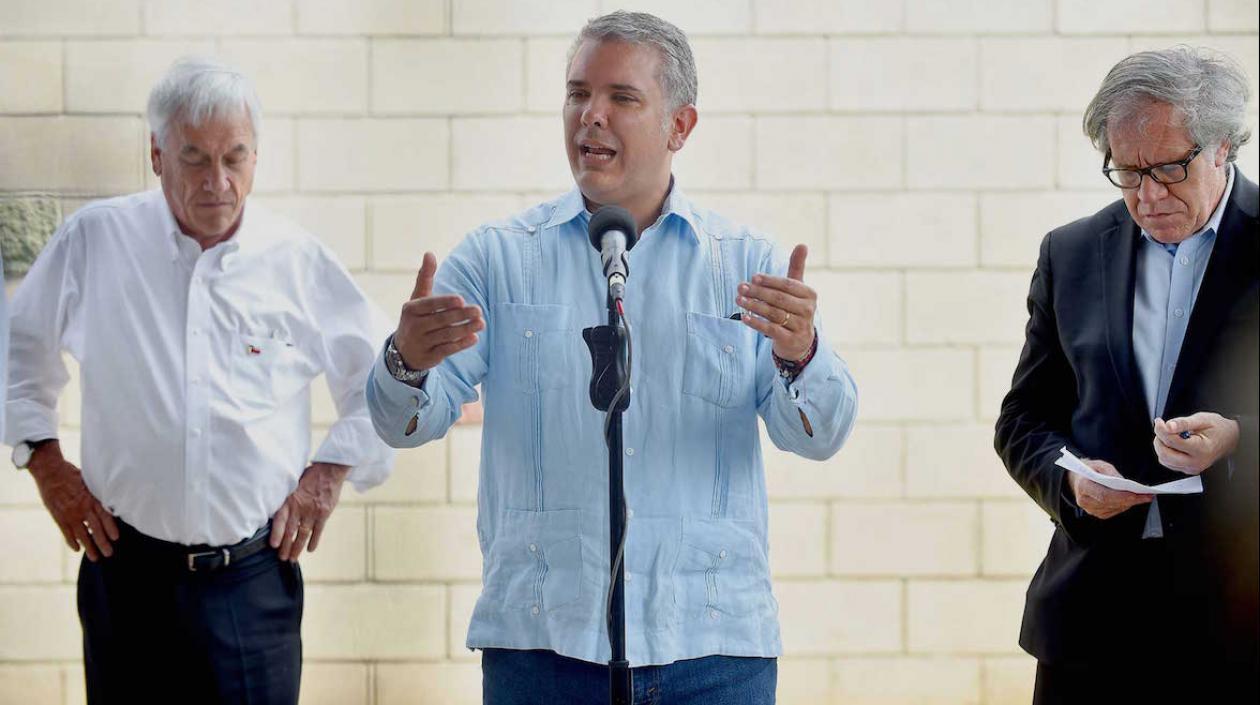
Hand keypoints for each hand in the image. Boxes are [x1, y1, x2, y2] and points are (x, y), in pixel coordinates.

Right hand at [28, 442, 119, 560]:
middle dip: (102, 543)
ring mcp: (69, 514)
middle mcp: (82, 508)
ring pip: (81, 534)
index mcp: (92, 499)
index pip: (105, 516)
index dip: (111, 527)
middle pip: (95, 529)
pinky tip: (77, 549)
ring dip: (89, 547)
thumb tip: (112, 500)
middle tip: (109, 553)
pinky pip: (66, 532)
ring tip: (95, 557)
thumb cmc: (73, 475)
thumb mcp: (90, 482)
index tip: (116, 538)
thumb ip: (98, 494)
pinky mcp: (58, 516)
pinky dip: (71, 541)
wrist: (51, 472)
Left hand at [270, 462, 350, 561]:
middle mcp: (300, 507)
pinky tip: (310, 550)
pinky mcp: (324, 513)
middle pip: (291, 531)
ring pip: (303, 534)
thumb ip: (286, 498)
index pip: (280, 520)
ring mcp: (313, 512)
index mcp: (290, 500)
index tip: (273, 545)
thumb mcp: (293, 483)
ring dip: (297, 548)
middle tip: (282, 558)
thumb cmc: (310, 475)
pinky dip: (314, 541)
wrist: (330, 470)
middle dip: (285, 547)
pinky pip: (318, 531)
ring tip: (293, 558)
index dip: (276, 534)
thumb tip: (275, 510)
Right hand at [394, 252, 483, 370]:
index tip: (461, 300)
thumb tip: (429, 253)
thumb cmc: (416, 318)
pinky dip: (461, 344)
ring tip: (481, 323)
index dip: (444, 302)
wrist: (403, 351)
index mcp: (411, 309)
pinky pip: (447, 350)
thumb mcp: (417, 298)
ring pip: (446, 336)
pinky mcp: (430, 357)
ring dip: (465, 329)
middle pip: (440, 320)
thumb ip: (425, 277)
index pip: (429, 305)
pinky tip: (474, 338)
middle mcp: (414, 326)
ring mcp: (421, 343)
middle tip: (478, 310)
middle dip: (460, 315)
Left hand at [736, 244, 816, 360]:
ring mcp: (801, 326)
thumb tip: (802, 244)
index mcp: (809, 294)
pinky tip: (744, 317)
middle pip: (779, 299)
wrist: (800, 341)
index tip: (753, 277)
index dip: (770, 280)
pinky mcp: (791, 340)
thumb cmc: (795, 308)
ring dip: (754, 306)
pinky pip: (771, 330)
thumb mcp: (797, 289)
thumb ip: (797, 267)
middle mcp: (808, 310)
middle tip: (741, 287)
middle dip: (758, 292)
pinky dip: (756, 323)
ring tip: (739, 299)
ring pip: (774, 313)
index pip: (787, 285)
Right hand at [1066, 458, 1153, 519]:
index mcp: (1083, 486)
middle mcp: (1084, 501)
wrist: (1079, 478)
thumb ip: (1111, 472)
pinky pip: (1115, 511)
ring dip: (1130, 503)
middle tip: (1147, 496)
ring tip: (1144, 497)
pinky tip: (1133, 500)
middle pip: (1111, 503)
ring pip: (1115, 508)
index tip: (1136, 494)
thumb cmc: (1090, 470)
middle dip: (1130, 500)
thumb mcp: (1100, 465)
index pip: (1104, 495)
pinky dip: (1125, 505)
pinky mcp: (1097, 513)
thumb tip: (1124, 483)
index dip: (1121, 496)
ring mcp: (1090, 509)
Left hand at [1153, 412, 1239, 474]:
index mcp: (1201, 449)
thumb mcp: (1202, 419)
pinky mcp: (1188, 470)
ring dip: (1162, 446)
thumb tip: (1167, 426)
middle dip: (1159, 439)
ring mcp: (1192, 468)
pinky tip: (1174, 443)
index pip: (1172, 442)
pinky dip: (1166, 452)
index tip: (1159, 421)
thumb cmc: (1217, 428)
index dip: (1161, 430)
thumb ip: (1183, 423)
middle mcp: (1197, 462)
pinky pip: (1168, 463)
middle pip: (1165, 454)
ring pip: (1164, 460)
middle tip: (1163, 428)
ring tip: (1171, 435)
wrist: (1229, 438)